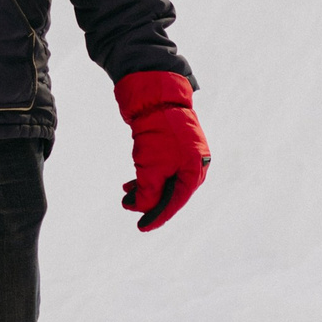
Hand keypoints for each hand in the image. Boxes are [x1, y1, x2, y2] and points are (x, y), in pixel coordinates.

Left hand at [115, 71, 208, 230]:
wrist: (155, 94)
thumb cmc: (158, 131)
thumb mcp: (152, 167)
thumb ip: (150, 192)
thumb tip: (144, 209)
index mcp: (196, 170)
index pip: (177, 201)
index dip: (159, 216)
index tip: (142, 228)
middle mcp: (193, 163)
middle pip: (171, 192)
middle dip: (150, 202)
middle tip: (128, 208)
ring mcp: (183, 153)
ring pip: (163, 180)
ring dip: (144, 189)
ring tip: (125, 195)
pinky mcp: (170, 145)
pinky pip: (159, 168)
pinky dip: (145, 176)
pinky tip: (130, 183)